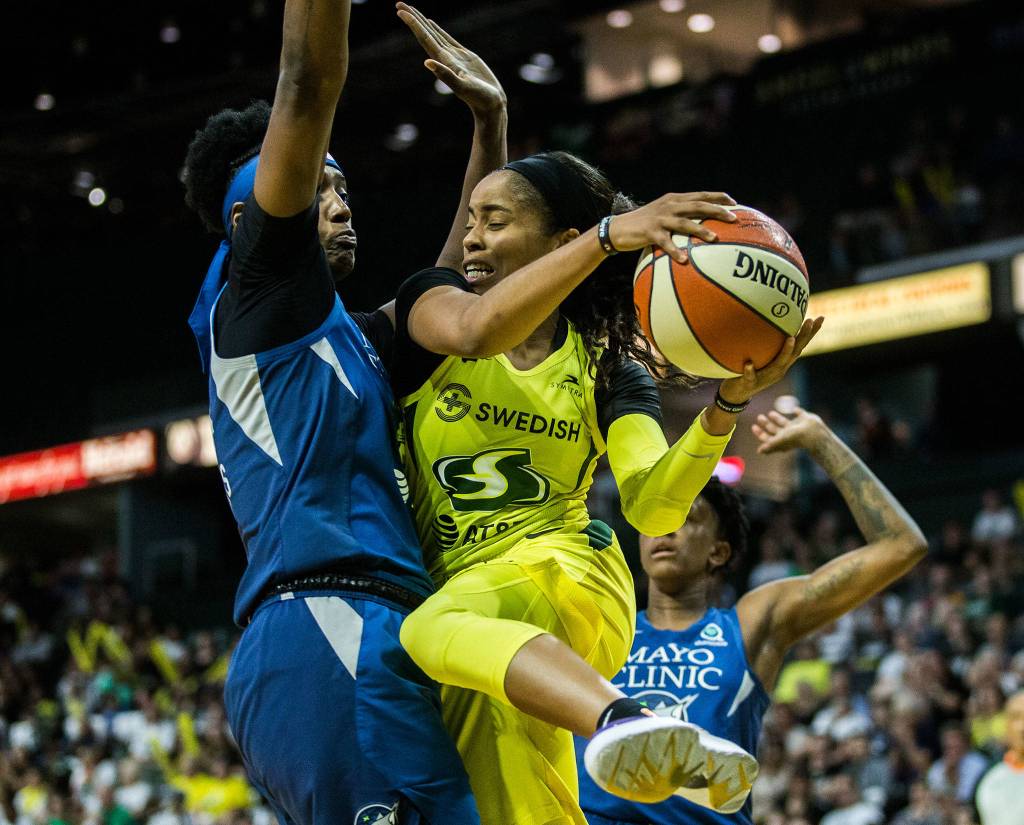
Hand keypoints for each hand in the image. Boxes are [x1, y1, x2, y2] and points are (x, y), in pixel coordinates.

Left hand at [397, 3, 505, 115]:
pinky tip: (430, 23)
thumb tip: (427, 63)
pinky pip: (447, 39)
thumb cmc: (478, 98)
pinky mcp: (464, 56)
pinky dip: (437, 30)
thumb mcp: (462, 87)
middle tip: (399, 3)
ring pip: (434, 34)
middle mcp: (444, 58)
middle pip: (425, 33)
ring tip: (410, 10)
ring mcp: (453, 56)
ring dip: (422, 22)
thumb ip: (446, 75)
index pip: (425, 38)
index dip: (413, 24)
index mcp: (443, 61)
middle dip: (413, 18)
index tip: (401, 11)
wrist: (490, 105)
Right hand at [606, 192, 736, 262]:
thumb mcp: (662, 214)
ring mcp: (660, 218)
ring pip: (684, 222)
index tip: (735, 203)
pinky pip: (665, 243)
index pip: (700, 195)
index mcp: (674, 199)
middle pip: (697, 205)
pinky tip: (684, 260)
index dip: (718, 197)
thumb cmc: (643, 225)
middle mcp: (669, 205)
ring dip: (700, 230)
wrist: (618, 228)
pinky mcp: (650, 232)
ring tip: (714, 238)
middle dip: (717, 210)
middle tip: (733, 218)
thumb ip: (679, 215)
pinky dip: (675, 251)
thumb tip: (700, 225)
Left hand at [718, 316, 823, 404]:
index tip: (820, 318)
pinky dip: (750, 370)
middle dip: (804, 337)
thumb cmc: (749, 371)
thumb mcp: (761, 356)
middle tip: (810, 320)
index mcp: (782, 363)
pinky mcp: (750, 383)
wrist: (737, 395)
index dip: (810, 334)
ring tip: (790, 338)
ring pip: (778, 364)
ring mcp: (765, 377)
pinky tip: (749, 364)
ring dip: (786, 351)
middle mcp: (778, 370)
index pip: (800, 346)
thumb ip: (767, 342)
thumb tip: (768, 319)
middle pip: (795, 353)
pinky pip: (750, 376)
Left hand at [751, 406, 829, 454]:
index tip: (754, 426)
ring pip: (785, 422)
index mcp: (782, 440)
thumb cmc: (795, 438)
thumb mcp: (779, 441)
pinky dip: (796, 411)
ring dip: (777, 418)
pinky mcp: (804, 418)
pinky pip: (799, 413)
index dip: (761, 433)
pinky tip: (793, 409)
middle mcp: (789, 434)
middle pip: (775, 429)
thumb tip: (759, 452)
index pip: (769, 437)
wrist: (813, 433)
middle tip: (759, 417)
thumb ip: (769, 446)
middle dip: (766, 424)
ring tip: (770, 413)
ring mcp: (797, 426)